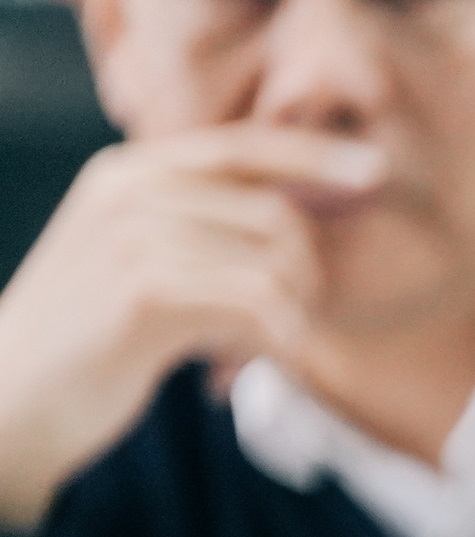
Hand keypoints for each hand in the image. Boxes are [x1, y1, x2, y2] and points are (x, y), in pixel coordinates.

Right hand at [0, 128, 377, 536]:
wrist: (19, 390)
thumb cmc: (97, 334)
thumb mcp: (145, 264)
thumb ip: (202, 234)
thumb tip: (294, 229)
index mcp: (128, 173)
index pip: (239, 146)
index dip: (312, 155)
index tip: (377, 169)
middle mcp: (127, 191)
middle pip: (271, 210)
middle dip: (307, 268)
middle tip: (299, 316)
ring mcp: (131, 237)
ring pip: (268, 258)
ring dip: (293, 309)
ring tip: (274, 342)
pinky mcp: (143, 290)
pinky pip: (252, 298)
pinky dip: (275, 332)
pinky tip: (259, 356)